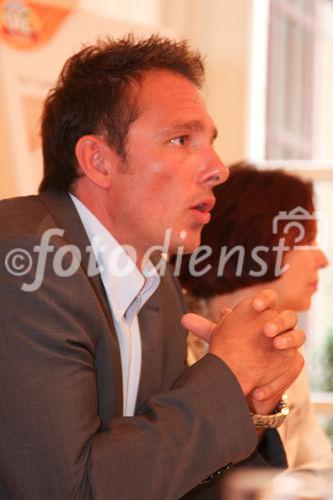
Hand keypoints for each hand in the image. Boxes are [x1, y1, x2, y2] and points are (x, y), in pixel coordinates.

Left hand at [182, 289, 304, 396]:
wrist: (245, 371)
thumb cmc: (234, 348)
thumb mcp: (220, 338)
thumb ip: (205, 329)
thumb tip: (183, 319)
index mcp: (263, 314)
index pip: (270, 298)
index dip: (265, 299)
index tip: (255, 306)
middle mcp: (278, 325)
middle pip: (289, 315)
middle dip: (279, 321)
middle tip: (265, 330)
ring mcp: (288, 342)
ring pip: (299, 335)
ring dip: (289, 338)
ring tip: (275, 345)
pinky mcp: (292, 360)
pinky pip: (297, 361)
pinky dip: (286, 364)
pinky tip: (272, 367)